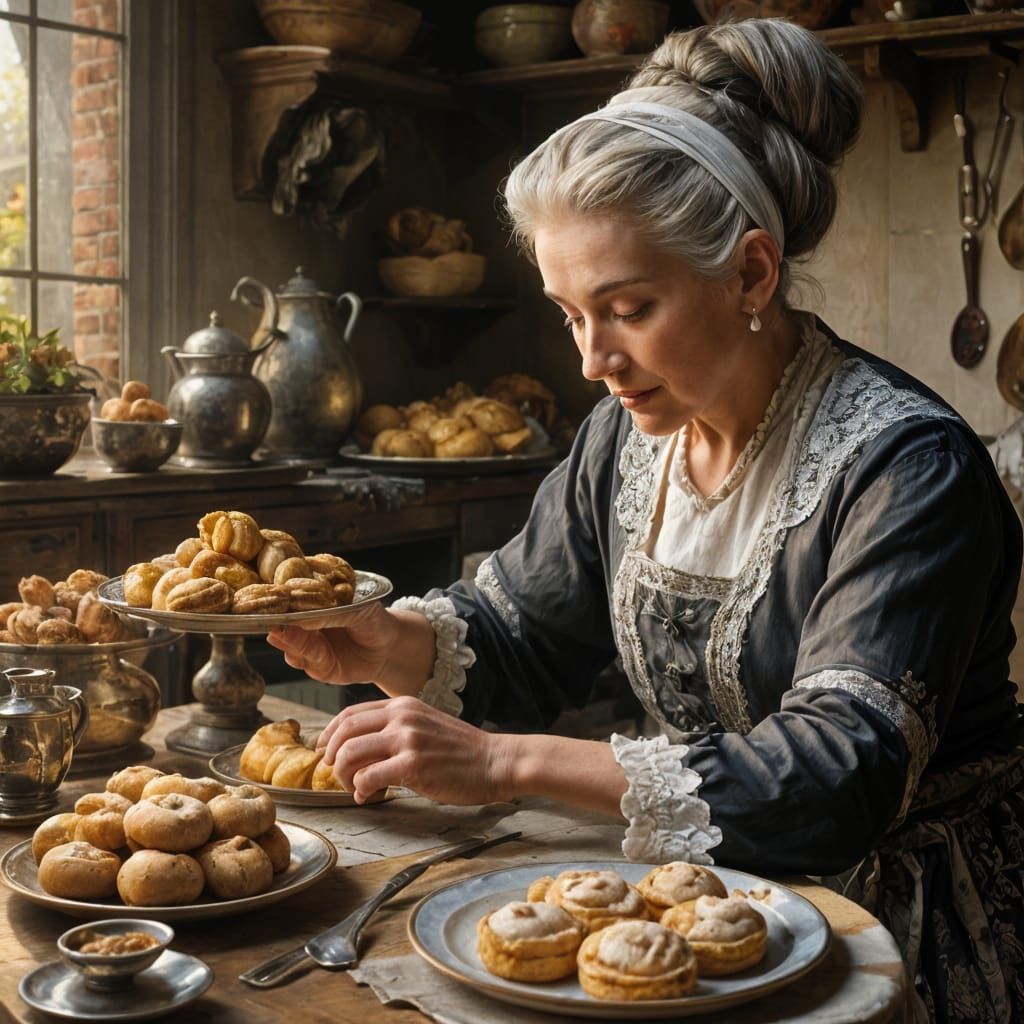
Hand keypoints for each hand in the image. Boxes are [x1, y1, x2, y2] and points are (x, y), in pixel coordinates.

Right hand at [266, 600, 396, 685]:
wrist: (390, 646)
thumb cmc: (373, 619)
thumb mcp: (355, 611)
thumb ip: (329, 614)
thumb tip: (301, 616)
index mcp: (312, 604)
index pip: (289, 601)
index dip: (277, 601)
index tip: (269, 599)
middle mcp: (305, 626)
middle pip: (284, 625)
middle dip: (277, 623)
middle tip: (271, 620)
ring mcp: (310, 646)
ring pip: (292, 646)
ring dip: (288, 640)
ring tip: (281, 633)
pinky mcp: (318, 667)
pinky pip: (307, 663)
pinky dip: (303, 657)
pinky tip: (296, 653)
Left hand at [316, 696, 514, 805]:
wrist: (496, 761)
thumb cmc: (462, 751)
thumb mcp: (425, 725)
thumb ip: (395, 730)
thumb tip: (360, 749)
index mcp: (402, 706)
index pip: (350, 714)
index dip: (330, 734)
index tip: (324, 751)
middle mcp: (401, 717)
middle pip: (344, 732)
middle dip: (332, 757)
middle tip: (335, 774)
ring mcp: (407, 739)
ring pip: (350, 754)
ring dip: (343, 776)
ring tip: (354, 788)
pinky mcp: (413, 764)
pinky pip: (368, 777)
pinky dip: (360, 791)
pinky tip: (368, 797)